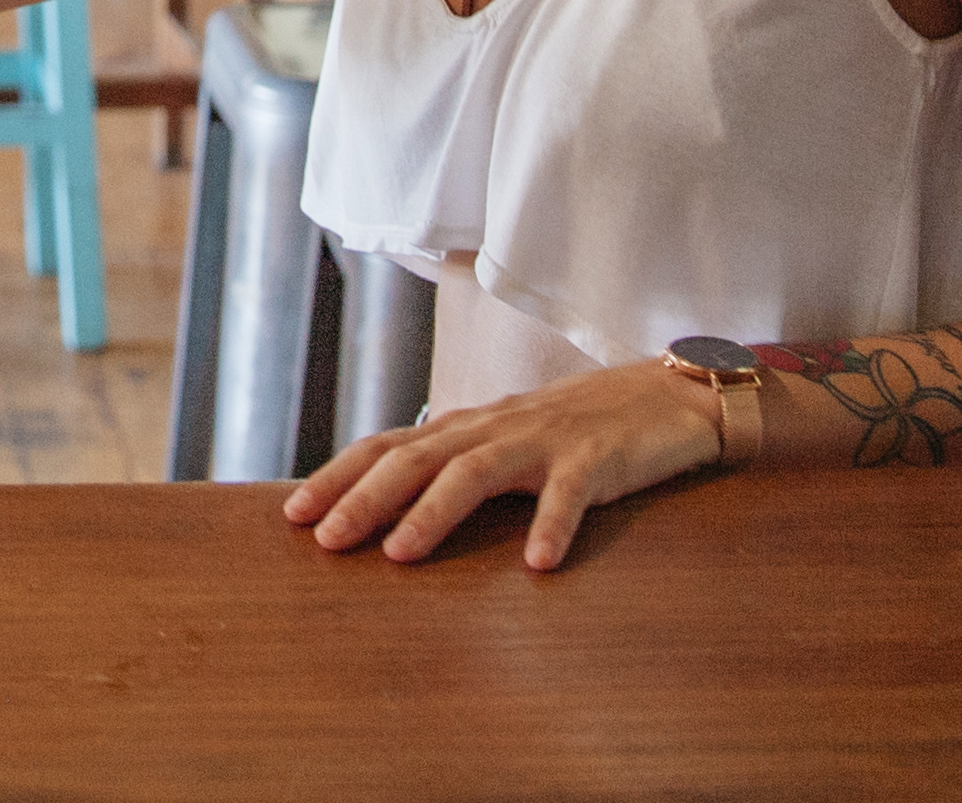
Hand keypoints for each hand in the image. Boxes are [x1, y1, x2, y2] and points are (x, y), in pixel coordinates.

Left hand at [284, 362, 723, 571]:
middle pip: (418, 458)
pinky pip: (572, 494)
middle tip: (328, 542)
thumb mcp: (508, 444)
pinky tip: (538, 564)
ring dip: (435, 513)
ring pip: (478, 472)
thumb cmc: (579, 430)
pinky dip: (552, 526)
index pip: (388, 446)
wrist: (666, 397)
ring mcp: (546, 441)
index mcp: (470, 428)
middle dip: (366, 499)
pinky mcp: (598, 460)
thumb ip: (457, 466)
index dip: (340, 477)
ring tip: (402, 554)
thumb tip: (391, 505)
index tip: (294, 515)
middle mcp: (497, 427)